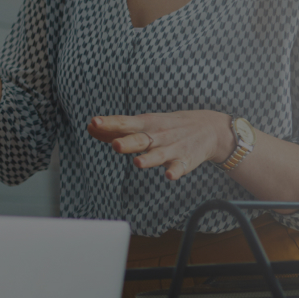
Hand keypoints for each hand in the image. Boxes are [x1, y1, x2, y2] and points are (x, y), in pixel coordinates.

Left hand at [87, 111, 233, 180]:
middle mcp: (157, 136)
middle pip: (140, 139)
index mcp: (145, 124)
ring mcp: (172, 148)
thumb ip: (116, 129)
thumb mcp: (143, 123)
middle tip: (115, 144)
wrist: (208, 128)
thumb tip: (90, 127)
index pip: (124, 123)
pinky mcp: (185, 161)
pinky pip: (179, 168)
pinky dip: (175, 171)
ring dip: (149, 159)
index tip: (94, 122)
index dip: (109, 123)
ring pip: (158, 155)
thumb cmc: (166, 127)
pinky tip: (169, 176)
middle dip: (127, 142)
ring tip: (137, 163)